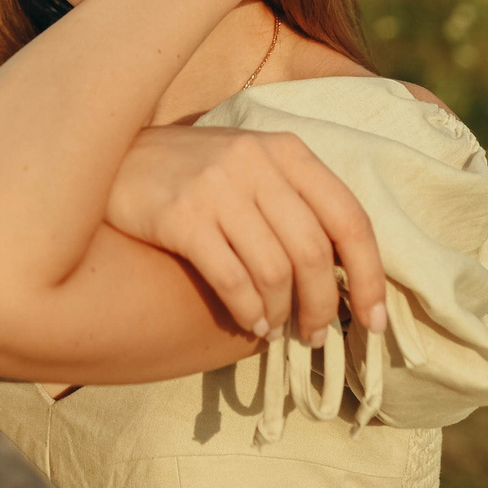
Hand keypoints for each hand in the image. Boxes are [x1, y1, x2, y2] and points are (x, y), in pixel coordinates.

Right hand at [106, 124, 385, 342]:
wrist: (112, 157)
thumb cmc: (193, 173)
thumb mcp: (252, 168)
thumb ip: (296, 205)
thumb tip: (345, 276)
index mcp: (286, 151)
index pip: (350, 218)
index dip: (370, 275)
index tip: (375, 321)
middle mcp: (256, 162)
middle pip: (313, 252)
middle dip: (323, 306)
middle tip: (314, 336)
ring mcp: (217, 187)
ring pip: (275, 271)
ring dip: (283, 314)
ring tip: (276, 330)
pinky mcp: (180, 215)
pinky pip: (231, 279)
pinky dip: (248, 311)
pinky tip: (250, 322)